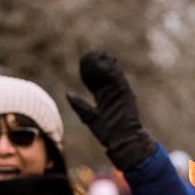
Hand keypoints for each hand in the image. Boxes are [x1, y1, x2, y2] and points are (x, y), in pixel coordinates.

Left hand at [66, 51, 154, 169]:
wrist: (122, 141)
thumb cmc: (108, 133)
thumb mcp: (89, 117)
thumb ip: (79, 105)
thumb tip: (68, 94)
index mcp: (105, 98)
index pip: (97, 81)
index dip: (91, 71)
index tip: (84, 62)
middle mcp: (113, 94)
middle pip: (106, 75)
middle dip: (100, 64)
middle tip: (92, 53)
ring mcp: (121, 93)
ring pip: (114, 74)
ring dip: (107, 64)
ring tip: (99, 53)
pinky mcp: (126, 94)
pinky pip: (120, 79)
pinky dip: (114, 70)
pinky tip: (108, 61)